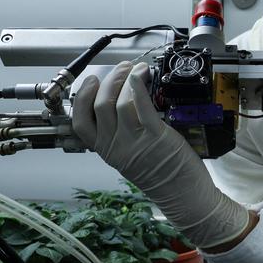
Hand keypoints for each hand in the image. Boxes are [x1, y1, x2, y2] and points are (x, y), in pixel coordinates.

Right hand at [72, 60, 251, 248]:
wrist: (182, 194)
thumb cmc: (159, 173)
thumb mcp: (127, 156)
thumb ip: (117, 135)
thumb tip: (114, 104)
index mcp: (105, 150)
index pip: (80, 122)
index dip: (81, 98)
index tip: (89, 81)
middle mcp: (116, 145)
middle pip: (100, 105)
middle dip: (109, 79)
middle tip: (120, 68)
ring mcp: (135, 141)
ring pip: (119, 101)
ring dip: (126, 78)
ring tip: (136, 69)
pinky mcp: (156, 136)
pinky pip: (141, 105)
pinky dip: (138, 85)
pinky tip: (142, 75)